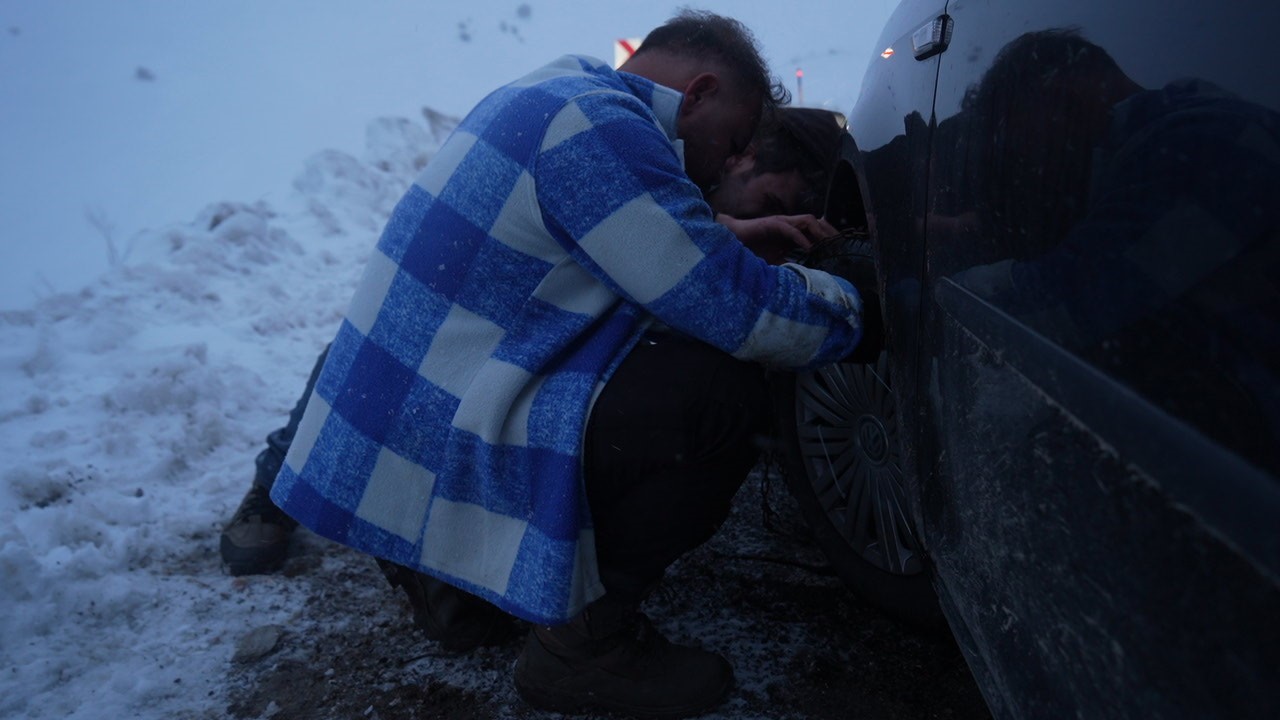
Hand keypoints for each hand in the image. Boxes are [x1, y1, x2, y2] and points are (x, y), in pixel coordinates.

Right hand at [717, 213, 839, 264]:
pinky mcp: (772, 224)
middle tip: (840, 247)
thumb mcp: (775, 260)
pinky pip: (791, 229)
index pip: (816, 230)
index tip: (840, 249)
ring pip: (808, 221)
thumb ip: (789, 263)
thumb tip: (802, 275)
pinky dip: (801, 238)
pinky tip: (808, 248)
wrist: (732, 238)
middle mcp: (790, 224)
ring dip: (819, 232)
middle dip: (830, 233)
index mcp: (793, 231)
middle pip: (817, 223)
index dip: (829, 237)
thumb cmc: (752, 248)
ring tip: (828, 245)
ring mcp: (782, 222)